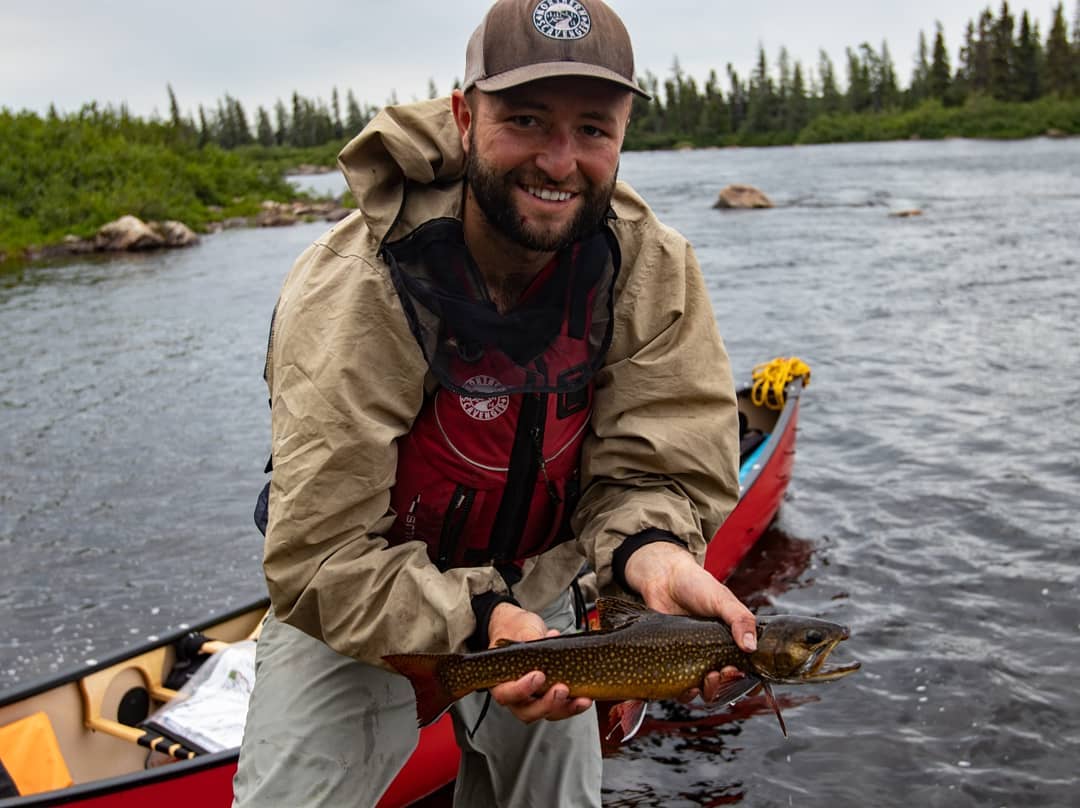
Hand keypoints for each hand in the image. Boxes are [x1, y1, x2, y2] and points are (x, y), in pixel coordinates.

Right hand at [486, 602, 592, 722]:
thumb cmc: (518, 631)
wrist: (524, 630)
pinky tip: (586, 698)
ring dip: (566, 709)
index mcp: (501, 681)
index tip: (539, 675)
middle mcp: (516, 696)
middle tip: (562, 689)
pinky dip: (574, 705)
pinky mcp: (551, 697)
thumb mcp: (521, 628)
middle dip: (547, 704)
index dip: (521, 690)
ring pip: (547, 713)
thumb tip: (550, 638)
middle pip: (527, 712)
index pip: (506, 694)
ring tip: (582, 699)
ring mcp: (534, 699)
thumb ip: (531, 636)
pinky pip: (562, 708)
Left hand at [623, 541, 756, 701]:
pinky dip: (682, 694)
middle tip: (723, 672)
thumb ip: (740, 619)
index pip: (746, 671)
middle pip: (725, 686)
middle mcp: (713, 655)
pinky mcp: (670, 663)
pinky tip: (684, 686)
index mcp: (731, 642)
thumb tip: (751, 647)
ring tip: (707, 678)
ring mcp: (691, 660)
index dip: (748, 681)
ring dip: (708, 692)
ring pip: (703, 691)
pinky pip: (677, 688)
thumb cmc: (695, 585)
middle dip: (726, 685)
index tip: (747, 679)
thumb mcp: (723, 599)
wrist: (662, 578)